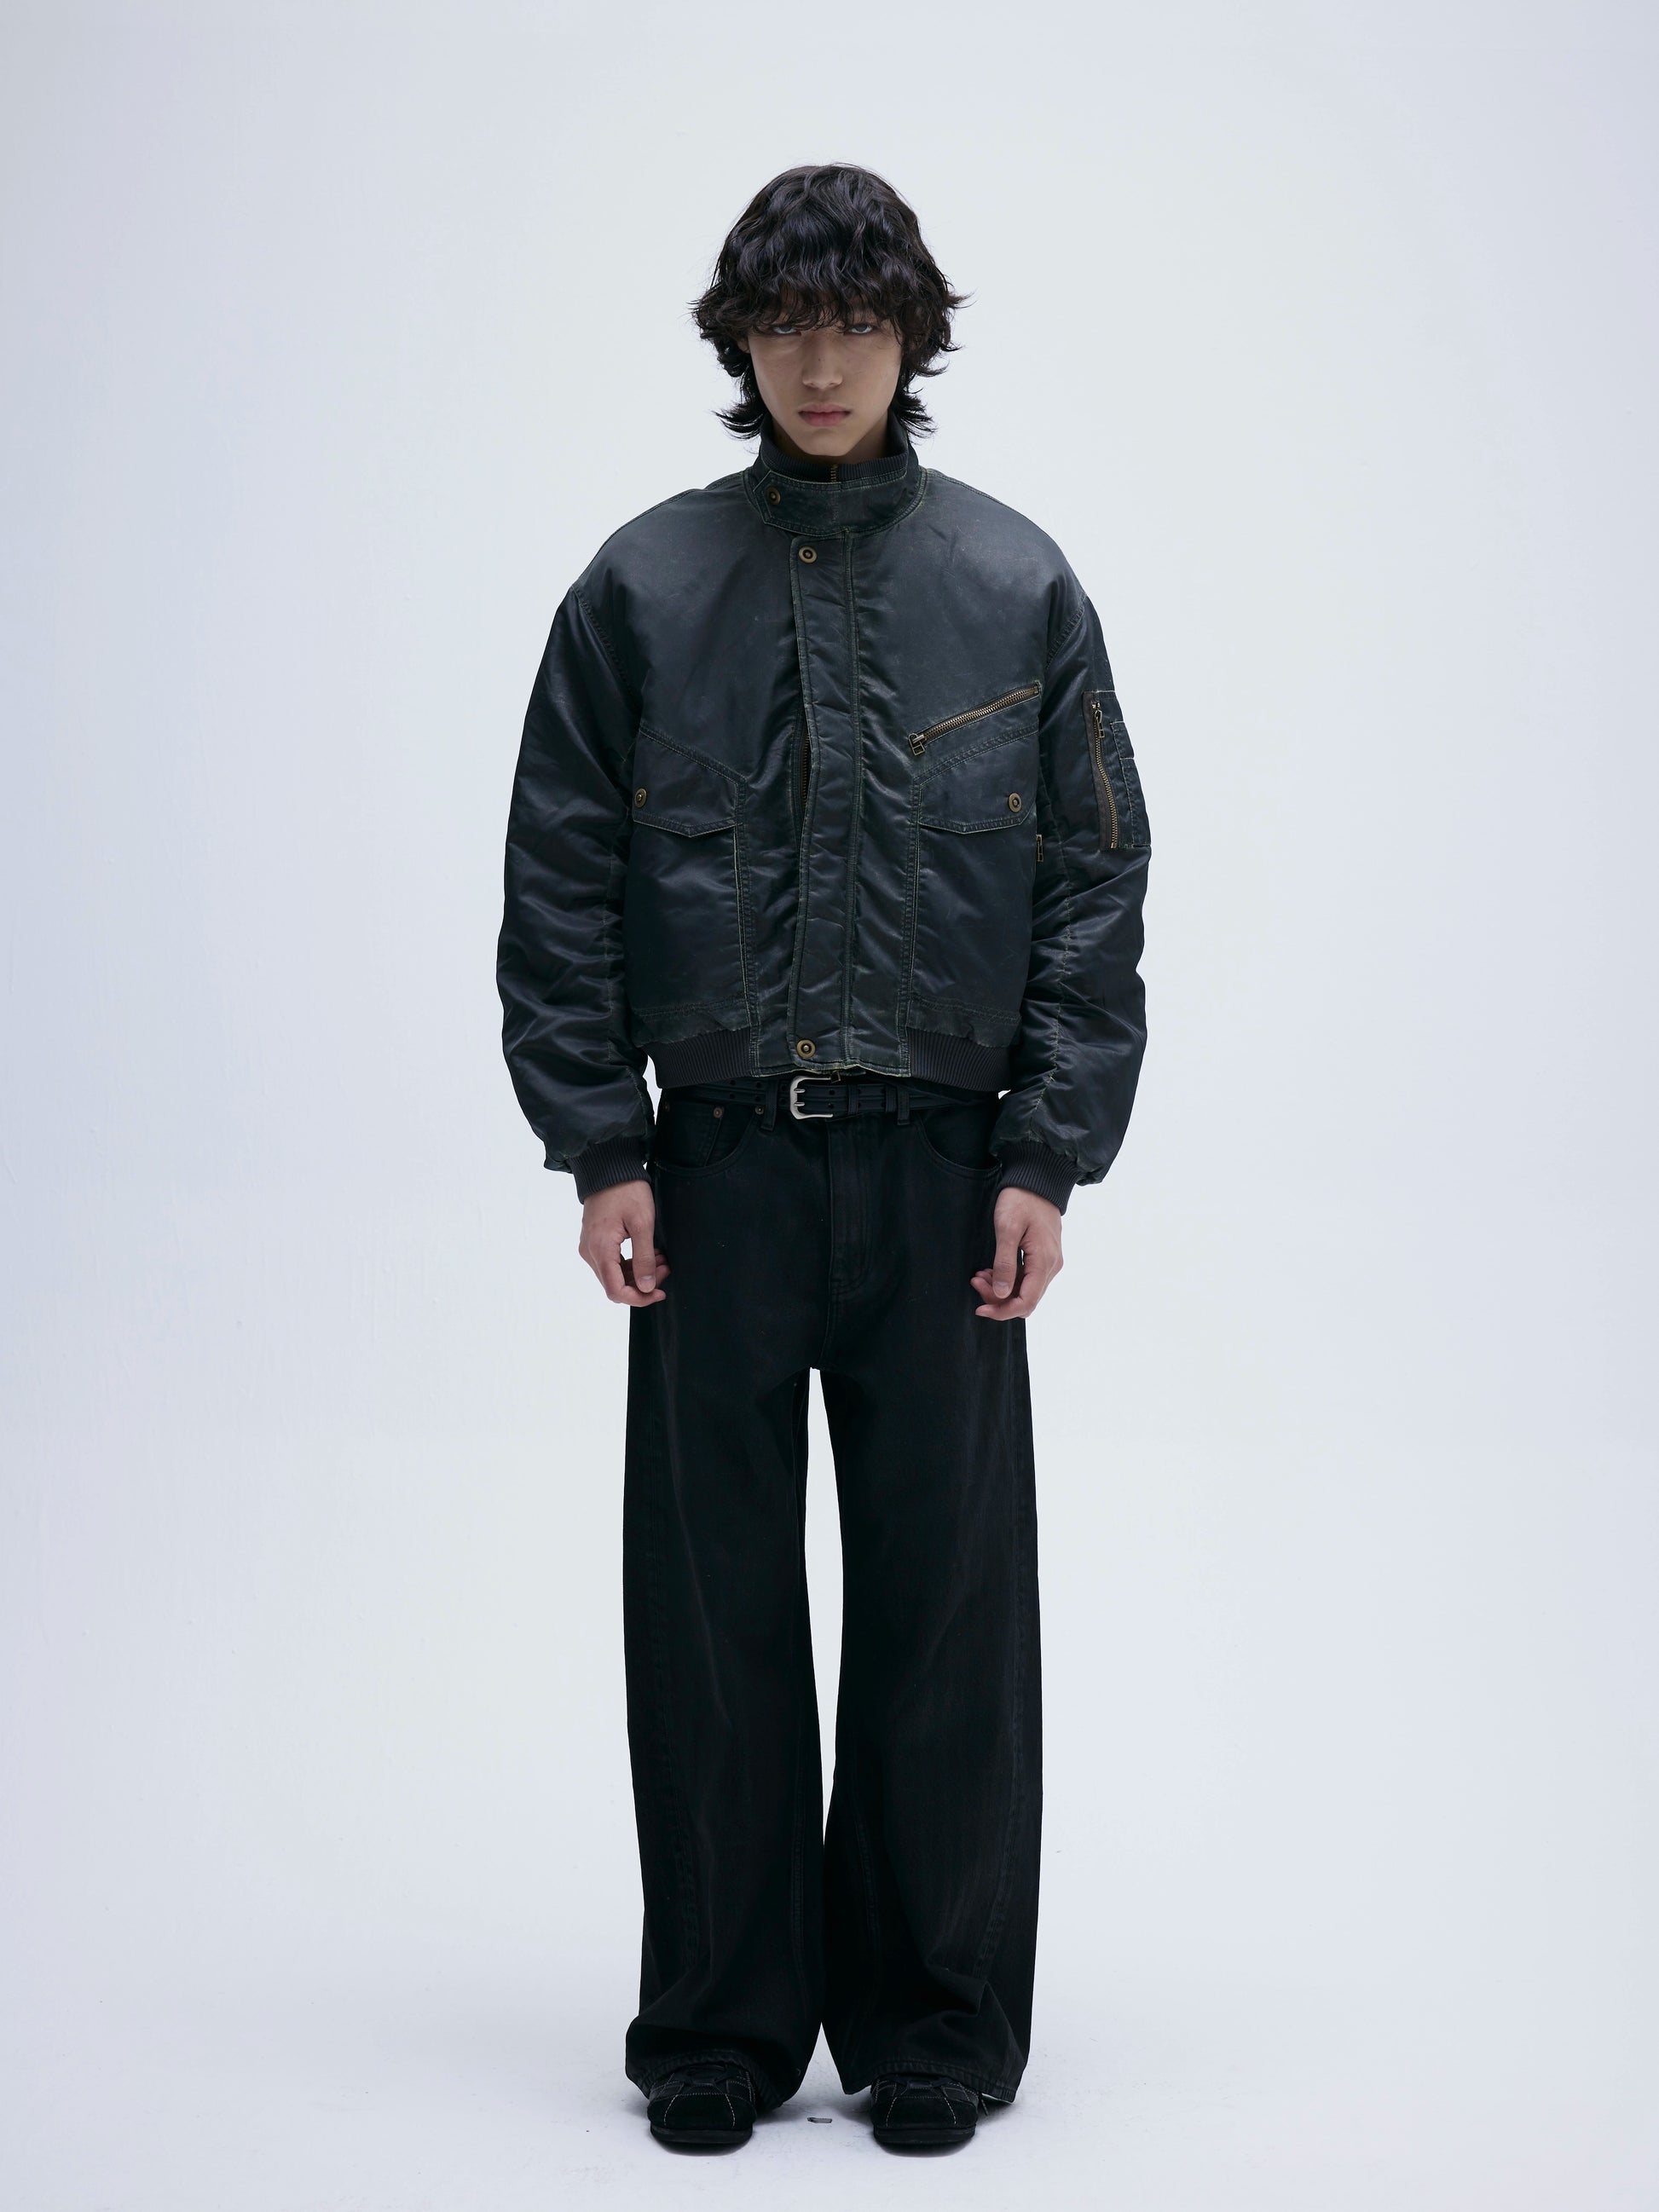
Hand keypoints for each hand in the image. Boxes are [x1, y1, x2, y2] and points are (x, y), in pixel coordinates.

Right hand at [579, 1179, 668, 1304]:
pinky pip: (611, 1263)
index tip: (659, 1292)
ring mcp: (590, 1247)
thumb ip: (644, 1258)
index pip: (616, 1291)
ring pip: (614, 1276)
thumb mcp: (642, 1224)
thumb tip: (646, 1288)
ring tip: (660, 1259)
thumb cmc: (627, 1191)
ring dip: (638, 1273)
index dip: (639, 1298)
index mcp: (600, 1249)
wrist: (609, 1168)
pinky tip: (649, 1253)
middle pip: (615, 1286)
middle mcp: (589, 1252)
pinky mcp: (594, 1242)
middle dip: (642, 1283)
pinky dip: (631, 1264)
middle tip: (664, 1267)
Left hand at [971, 1186, 1062, 1319]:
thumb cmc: (1021, 1200)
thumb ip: (1005, 1264)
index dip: (1002, 1311)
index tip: (980, 1309)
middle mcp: (1051, 1266)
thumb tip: (1002, 1294)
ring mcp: (1049, 1262)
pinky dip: (1008, 1279)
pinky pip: (1027, 1278)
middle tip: (975, 1282)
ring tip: (980, 1275)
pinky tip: (991, 1270)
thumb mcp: (1007, 1229)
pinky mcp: (1043, 1257)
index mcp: (1044, 1261)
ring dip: (1001, 1289)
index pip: (1026, 1302)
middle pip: (1025, 1299)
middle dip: (998, 1298)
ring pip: (1025, 1290)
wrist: (1037, 1180)